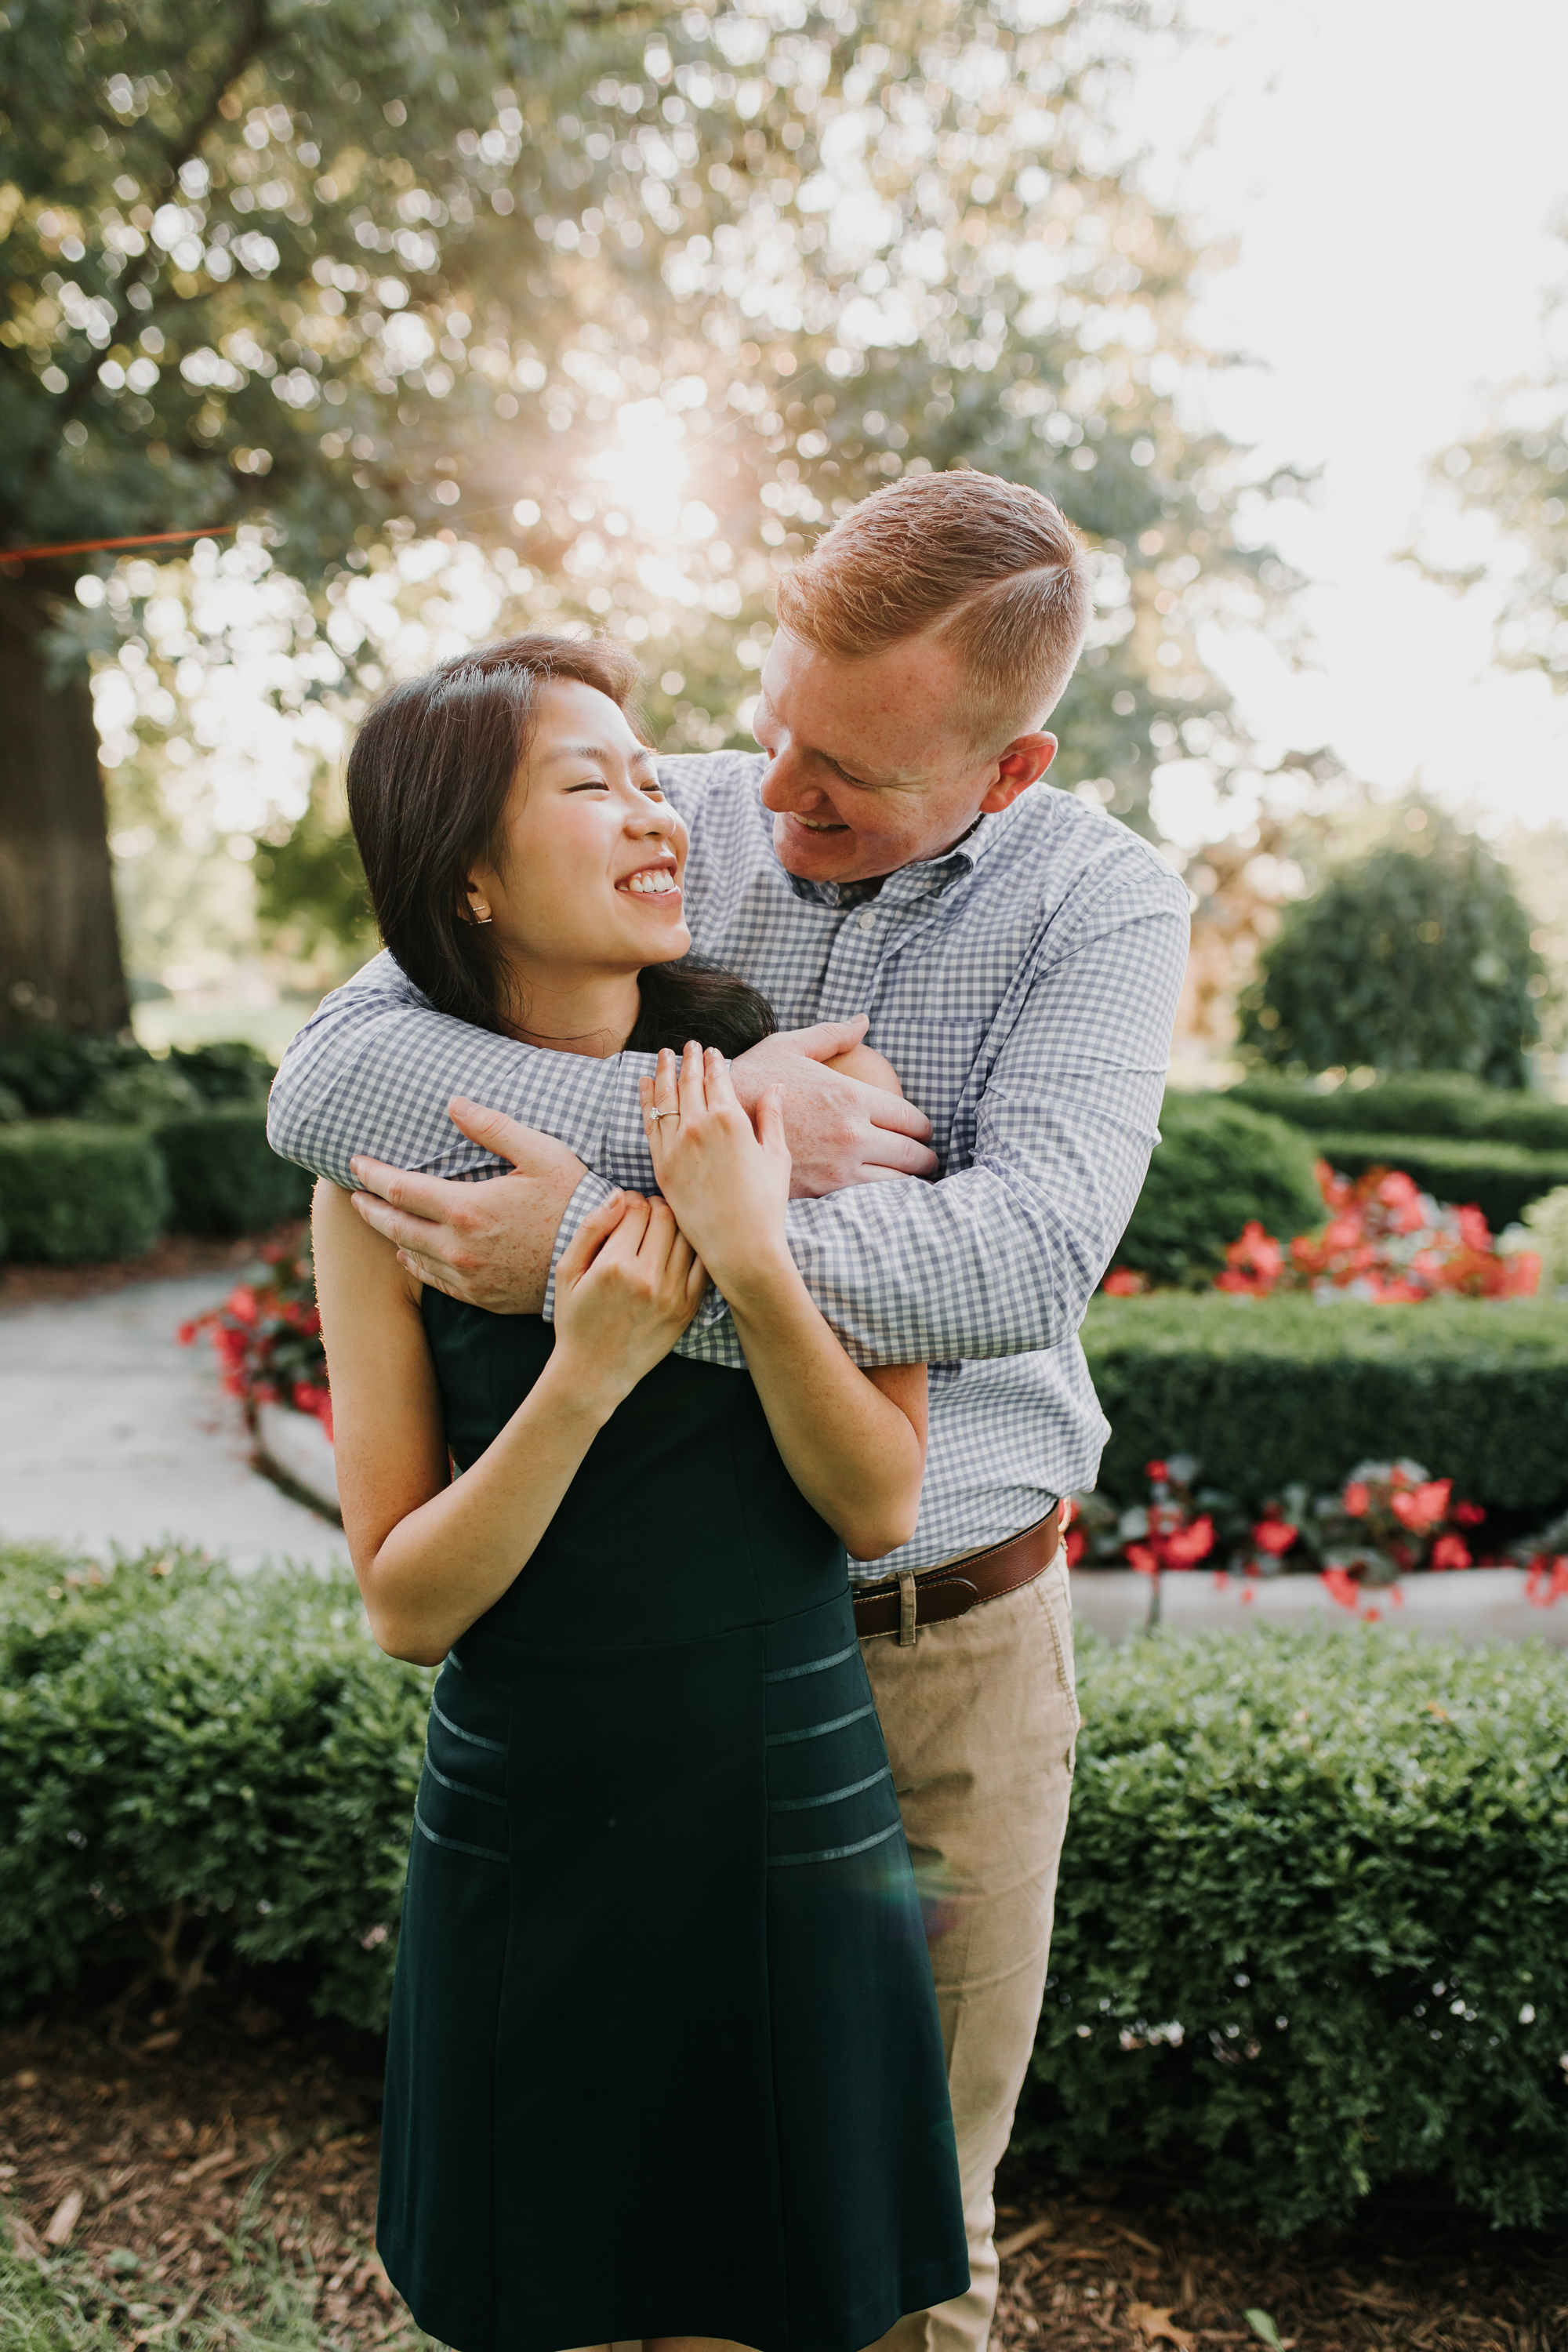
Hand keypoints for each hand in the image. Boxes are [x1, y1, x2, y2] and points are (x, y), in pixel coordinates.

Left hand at [348, 1098, 587, 1313]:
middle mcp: (458, 1247)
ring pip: (410, 1255)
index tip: (354, 1164)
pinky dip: (414, 1264)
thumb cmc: (575, 1200)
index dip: (372, 1175)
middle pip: (394, 1226)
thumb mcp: (542, 1153)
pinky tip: (409, 1254)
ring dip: (388, 1235)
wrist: (601, 1261)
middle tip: (354, 1194)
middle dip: (369, 1207)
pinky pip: (434, 1281)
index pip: (400, 1190)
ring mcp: (468, 1276)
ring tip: (378, 1218)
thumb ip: (494, 1128)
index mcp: (467, 1208)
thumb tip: (454, 1105)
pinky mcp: (480, 1296)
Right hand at [552, 1189, 707, 1407]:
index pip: (637, 1209)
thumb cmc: (575, 1320)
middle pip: (666, 1217)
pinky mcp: (688, 1309)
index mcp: (614, 1266)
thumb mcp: (567, 1272)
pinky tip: (680, 1250)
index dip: (631, 1200)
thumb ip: (591, 1229)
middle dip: (655, 1207)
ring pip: (687, 1236)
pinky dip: (695, 1249)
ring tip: (662, 1231)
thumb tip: (620, 1194)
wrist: (594, 1373)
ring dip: (677, 1225)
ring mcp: (672, 1295)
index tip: (626, 1207)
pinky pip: (703, 1265)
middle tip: (646, 1215)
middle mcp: (647, 1278)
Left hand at [640, 1043, 792, 1300]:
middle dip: (687, 1059)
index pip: (716, 1077)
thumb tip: (775, 1088)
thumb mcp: (776, 1155)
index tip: (711, 1051)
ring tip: (661, 1056)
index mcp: (729, 1119)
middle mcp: (697, 1127)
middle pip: (687, 1082)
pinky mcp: (660, 1166)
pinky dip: (645, 1101)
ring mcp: (675, 1146)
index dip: (713, 1061)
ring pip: (663, 1098)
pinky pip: (649, 1125)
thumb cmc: (766, 1204)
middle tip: (686, 1046)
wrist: (740, 1246)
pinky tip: (644, 1087)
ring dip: (662, 1072)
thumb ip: (772, 1116)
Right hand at [728, 1017, 935, 1194]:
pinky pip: (867, 1201)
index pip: (911, 1119)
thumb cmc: (751, 1079)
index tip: (924, 1133)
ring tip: (909, 1180)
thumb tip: (863, 1021)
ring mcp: (838, 1168)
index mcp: (851, 1098)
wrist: (714, 1127)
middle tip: (926, 1160)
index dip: (924, 1128)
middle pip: (912, 1154)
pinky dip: (881, 1200)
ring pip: (895, 1183)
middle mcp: (853, 1135)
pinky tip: (881, 1198)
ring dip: (907, 1182)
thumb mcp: (789, 1047)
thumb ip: (832, 1035)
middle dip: (925, 1158)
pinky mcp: (822, 1192)